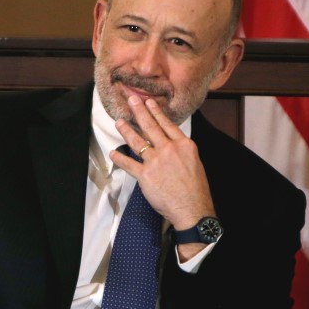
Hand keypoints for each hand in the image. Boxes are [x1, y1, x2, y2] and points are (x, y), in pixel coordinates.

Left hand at [111, 95, 217, 258]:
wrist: (192, 208)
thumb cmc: (195, 189)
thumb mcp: (194, 162)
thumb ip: (182, 151)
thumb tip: (171, 144)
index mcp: (184, 145)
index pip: (167, 124)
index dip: (156, 112)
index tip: (149, 103)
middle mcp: (169, 149)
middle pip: (151, 127)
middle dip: (139, 112)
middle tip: (131, 100)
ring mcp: (156, 161)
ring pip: (137, 141)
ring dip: (126, 130)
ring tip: (119, 121)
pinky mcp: (145, 175)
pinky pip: (128, 163)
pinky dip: (119, 157)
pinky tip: (112, 152)